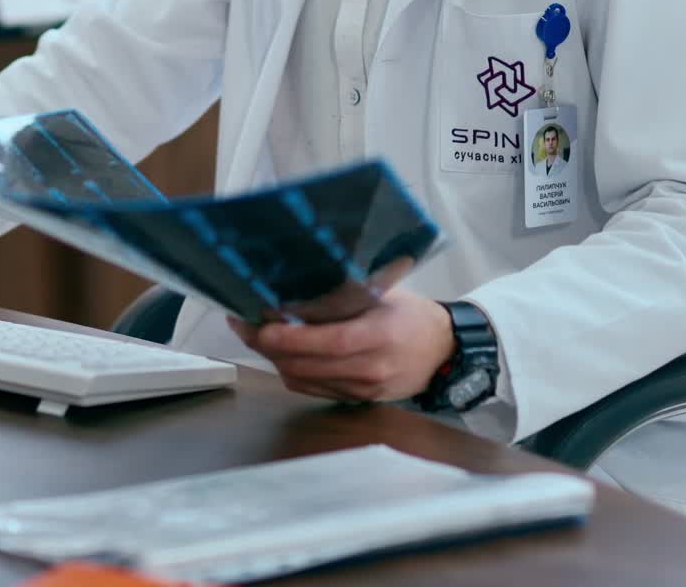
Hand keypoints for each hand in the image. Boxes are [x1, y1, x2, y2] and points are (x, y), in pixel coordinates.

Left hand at [228, 287, 454, 402]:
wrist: (444, 351)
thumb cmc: (411, 314)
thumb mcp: (383, 293)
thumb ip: (343, 294)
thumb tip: (294, 286)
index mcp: (378, 337)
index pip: (326, 342)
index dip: (287, 337)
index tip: (258, 323)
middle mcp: (369, 369)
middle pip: (304, 365)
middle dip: (266, 346)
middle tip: (241, 322)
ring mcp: (363, 389)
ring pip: (302, 380)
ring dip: (273, 359)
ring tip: (254, 333)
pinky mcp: (357, 399)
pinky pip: (312, 388)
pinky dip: (290, 370)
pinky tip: (280, 351)